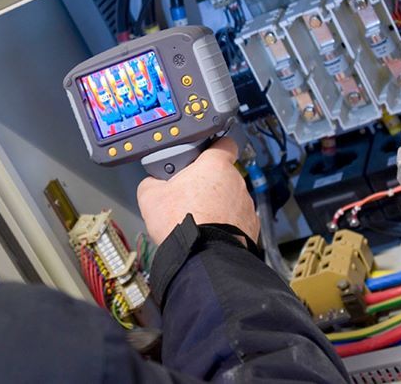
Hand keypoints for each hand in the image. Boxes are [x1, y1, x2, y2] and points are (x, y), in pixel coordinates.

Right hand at [137, 137, 258, 245]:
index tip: (202, 156)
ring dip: (217, 205)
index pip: (224, 143)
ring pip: (230, 198)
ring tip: (197, 219)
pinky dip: (226, 224)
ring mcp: (246, 205)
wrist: (201, 256)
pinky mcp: (251, 227)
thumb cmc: (179, 221)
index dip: (213, 148)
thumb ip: (153, 181)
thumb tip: (153, 183)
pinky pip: (237, 219)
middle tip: (187, 195)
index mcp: (215, 166)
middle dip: (207, 183)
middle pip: (222, 174)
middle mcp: (236, 181)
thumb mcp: (150, 196)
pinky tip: (209, 232)